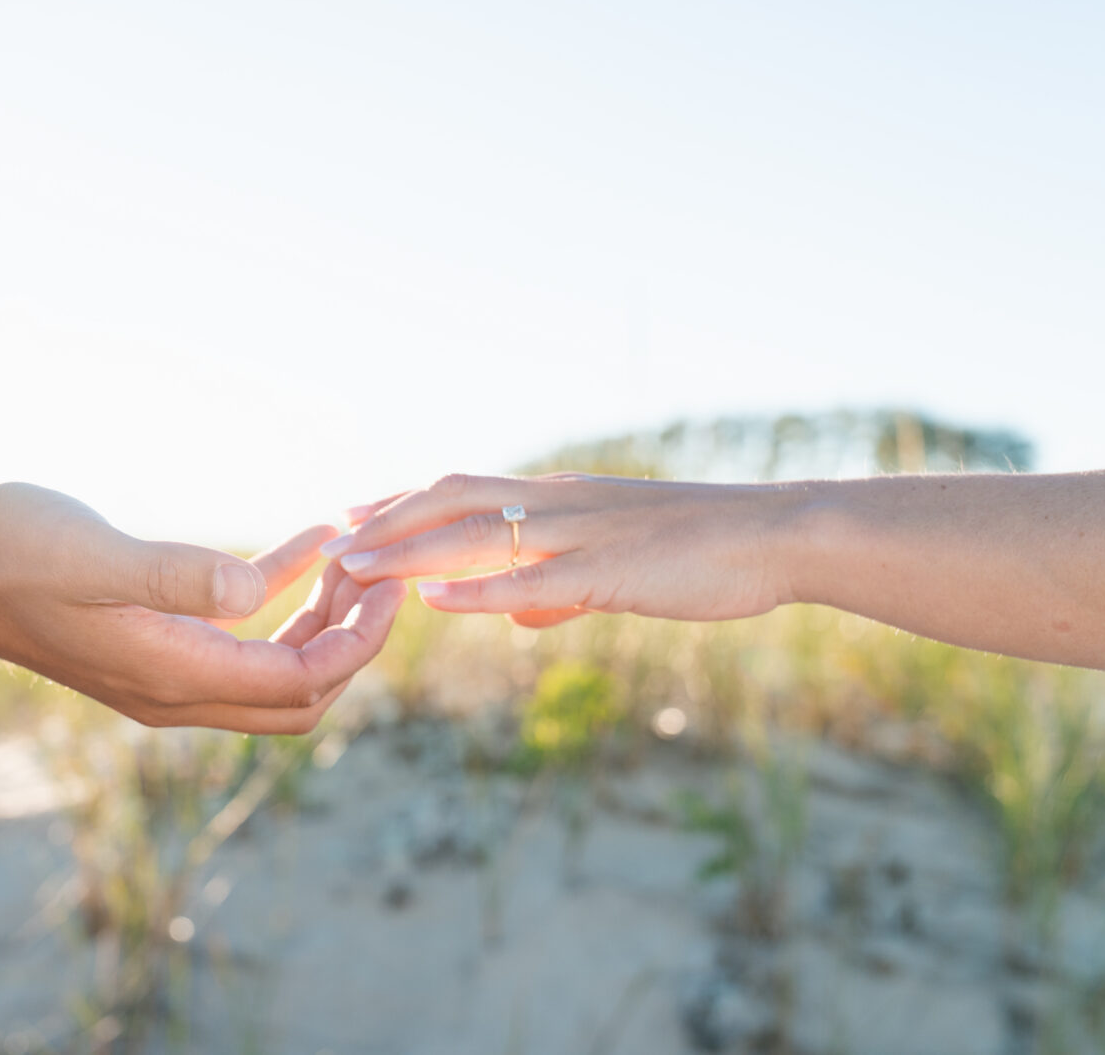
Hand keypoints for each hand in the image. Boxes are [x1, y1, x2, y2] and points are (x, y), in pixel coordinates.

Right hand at [0, 483, 405, 731]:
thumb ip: (179, 576)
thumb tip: (256, 593)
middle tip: (381, 575)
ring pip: (272, 662)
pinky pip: (237, 630)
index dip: (358, 642)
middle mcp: (177, 689)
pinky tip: (309, 539)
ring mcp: (165, 668)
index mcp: (174, 677)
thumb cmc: (14, 553)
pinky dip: (279, 592)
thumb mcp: (98, 559)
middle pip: (298, 692)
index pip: (301, 683)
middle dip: (350, 640)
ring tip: (353, 554)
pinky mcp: (153, 638)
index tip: (391, 586)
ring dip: (320, 617)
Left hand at [322, 473, 801, 626]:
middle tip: (329, 541)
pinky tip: (435, 598)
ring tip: (352, 567)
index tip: (350, 515)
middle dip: (385, 521)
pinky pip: (533, 579)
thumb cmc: (703, 552)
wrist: (774, 537)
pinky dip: (478, 589)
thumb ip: (563, 588)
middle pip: (451, 500)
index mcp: (559, 498)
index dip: (401, 502)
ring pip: (478, 535)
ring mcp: (581, 534)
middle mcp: (558, 503)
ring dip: (408, 550)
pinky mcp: (609, 571)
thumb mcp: (620, 566)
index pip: (461, 489)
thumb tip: (523, 615)